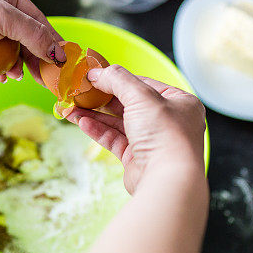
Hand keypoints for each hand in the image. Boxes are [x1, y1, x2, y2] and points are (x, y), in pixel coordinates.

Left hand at [0, 0, 65, 80]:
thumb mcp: (3, 17)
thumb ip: (33, 35)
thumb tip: (58, 53)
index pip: (35, 17)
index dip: (50, 38)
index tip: (63, 59)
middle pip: (22, 36)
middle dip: (34, 56)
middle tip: (45, 77)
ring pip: (6, 50)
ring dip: (14, 64)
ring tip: (18, 76)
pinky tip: (1, 78)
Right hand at [66, 65, 206, 193]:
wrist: (166, 180)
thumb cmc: (166, 135)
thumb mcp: (141, 96)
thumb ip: (117, 80)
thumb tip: (97, 72)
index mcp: (179, 102)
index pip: (145, 84)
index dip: (118, 79)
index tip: (95, 75)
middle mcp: (168, 121)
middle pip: (129, 103)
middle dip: (102, 98)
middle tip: (81, 91)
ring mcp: (152, 141)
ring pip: (119, 122)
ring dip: (95, 114)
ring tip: (73, 107)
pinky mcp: (137, 158)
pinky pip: (115, 139)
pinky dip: (98, 130)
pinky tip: (82, 122)